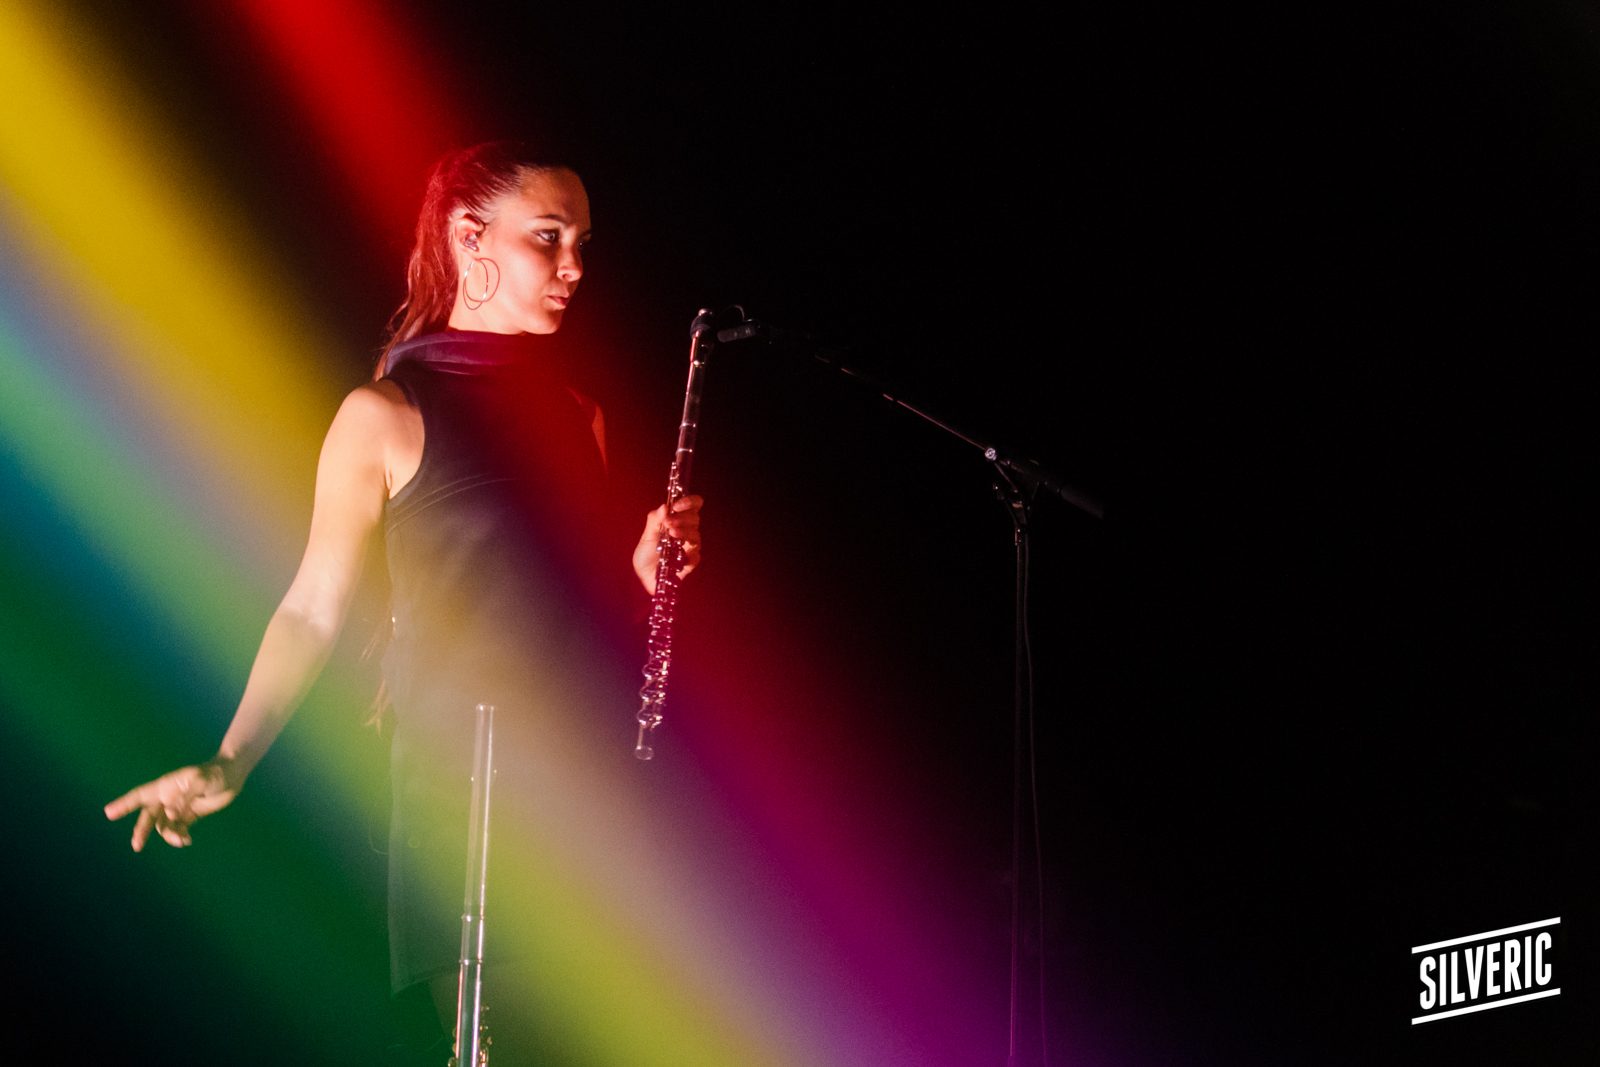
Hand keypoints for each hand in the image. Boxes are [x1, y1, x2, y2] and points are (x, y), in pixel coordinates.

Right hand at [104, 762, 238, 850]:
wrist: (232, 776)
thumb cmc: (215, 773)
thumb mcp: (202, 779)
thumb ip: (186, 794)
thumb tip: (171, 812)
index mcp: (166, 786)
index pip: (140, 796)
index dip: (124, 804)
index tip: (108, 813)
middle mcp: (168, 798)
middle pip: (149, 816)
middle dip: (141, 831)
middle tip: (137, 846)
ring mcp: (177, 808)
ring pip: (164, 827)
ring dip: (169, 835)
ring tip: (182, 839)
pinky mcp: (189, 816)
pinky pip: (178, 830)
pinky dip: (179, 837)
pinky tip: (186, 840)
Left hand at [633, 495, 703, 594]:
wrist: (644, 576)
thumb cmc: (646, 554)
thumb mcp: (646, 535)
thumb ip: (655, 520)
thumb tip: (665, 506)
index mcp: (678, 520)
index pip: (693, 505)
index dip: (689, 502)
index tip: (676, 506)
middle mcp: (686, 531)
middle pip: (695, 518)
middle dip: (682, 518)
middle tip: (668, 523)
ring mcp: (690, 546)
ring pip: (696, 535)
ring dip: (684, 532)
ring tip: (671, 534)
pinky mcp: (691, 562)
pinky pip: (696, 556)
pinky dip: (688, 554)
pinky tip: (678, 555)